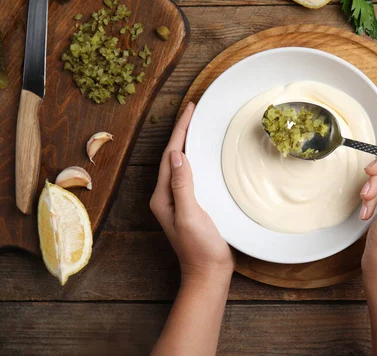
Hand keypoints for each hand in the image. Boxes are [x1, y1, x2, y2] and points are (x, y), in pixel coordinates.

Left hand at [150, 102, 234, 284]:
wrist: (209, 272)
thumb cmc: (200, 248)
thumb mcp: (190, 215)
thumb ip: (182, 185)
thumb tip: (177, 154)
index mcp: (163, 196)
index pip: (169, 155)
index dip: (180, 130)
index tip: (190, 109)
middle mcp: (167, 195)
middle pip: (173, 156)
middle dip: (182, 131)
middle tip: (194, 110)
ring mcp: (179, 200)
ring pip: (182, 163)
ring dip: (188, 143)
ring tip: (197, 125)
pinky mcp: (192, 204)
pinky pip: (192, 174)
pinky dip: (197, 158)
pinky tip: (205, 155)